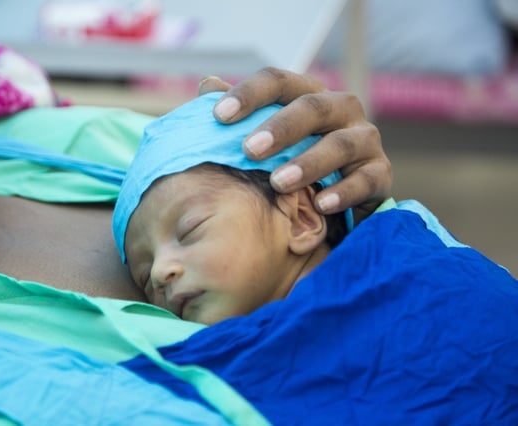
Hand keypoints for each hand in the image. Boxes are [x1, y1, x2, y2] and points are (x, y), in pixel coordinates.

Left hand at [198, 67, 391, 224]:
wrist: (334, 203)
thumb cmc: (290, 161)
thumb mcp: (264, 139)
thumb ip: (240, 115)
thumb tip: (208, 84)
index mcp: (308, 95)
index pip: (279, 82)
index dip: (249, 94)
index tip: (218, 115)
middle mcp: (340, 110)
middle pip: (313, 107)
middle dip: (280, 128)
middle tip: (249, 149)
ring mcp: (364, 140)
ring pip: (341, 143)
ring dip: (309, 162)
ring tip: (278, 182)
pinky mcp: (380, 174)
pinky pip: (366, 180)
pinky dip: (344, 192)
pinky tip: (321, 204)